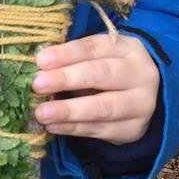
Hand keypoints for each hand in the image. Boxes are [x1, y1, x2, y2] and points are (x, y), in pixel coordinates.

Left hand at [31, 35, 158, 144]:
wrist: (138, 97)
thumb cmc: (106, 70)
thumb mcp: (94, 58)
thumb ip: (70, 61)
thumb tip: (39, 71)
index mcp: (127, 48)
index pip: (94, 48)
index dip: (66, 54)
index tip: (41, 61)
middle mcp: (140, 74)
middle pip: (102, 74)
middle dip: (66, 79)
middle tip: (38, 85)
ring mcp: (140, 103)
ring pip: (103, 107)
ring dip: (69, 111)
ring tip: (42, 113)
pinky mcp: (133, 129)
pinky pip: (100, 129)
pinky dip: (74, 128)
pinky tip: (53, 126)